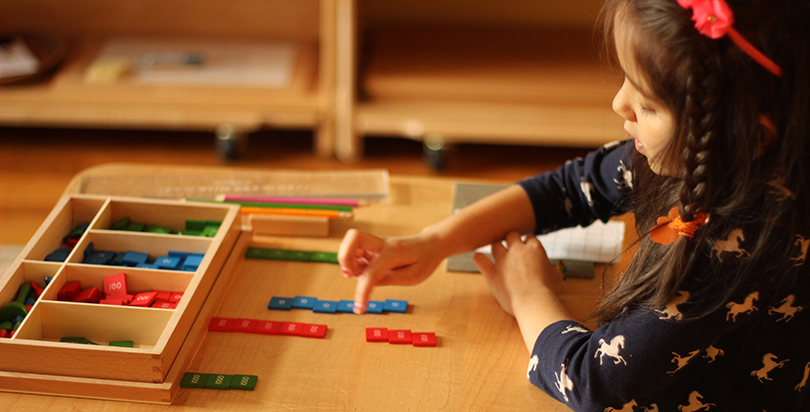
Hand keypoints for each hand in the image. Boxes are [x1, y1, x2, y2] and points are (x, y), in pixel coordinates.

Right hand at [338, 229, 443, 313]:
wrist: (431, 245)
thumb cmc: (423, 260)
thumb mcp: (412, 277)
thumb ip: (387, 279)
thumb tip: (365, 282)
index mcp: (393, 253)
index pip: (371, 272)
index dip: (362, 292)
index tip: (359, 309)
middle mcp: (381, 244)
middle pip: (353, 237)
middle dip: (344, 257)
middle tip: (351, 275)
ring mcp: (375, 244)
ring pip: (350, 243)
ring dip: (347, 260)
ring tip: (360, 274)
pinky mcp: (372, 248)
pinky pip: (354, 251)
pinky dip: (352, 262)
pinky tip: (364, 272)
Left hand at [473, 231, 570, 350]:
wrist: (534, 302)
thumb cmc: (548, 292)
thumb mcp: (557, 278)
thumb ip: (553, 270)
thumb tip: (553, 270)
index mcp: (534, 249)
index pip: (529, 238)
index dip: (528, 244)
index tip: (528, 251)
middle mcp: (517, 250)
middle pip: (511, 235)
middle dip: (512, 240)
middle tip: (513, 249)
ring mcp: (503, 260)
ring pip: (496, 244)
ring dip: (497, 247)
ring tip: (499, 253)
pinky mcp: (491, 272)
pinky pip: (480, 260)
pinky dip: (479, 259)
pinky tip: (479, 259)